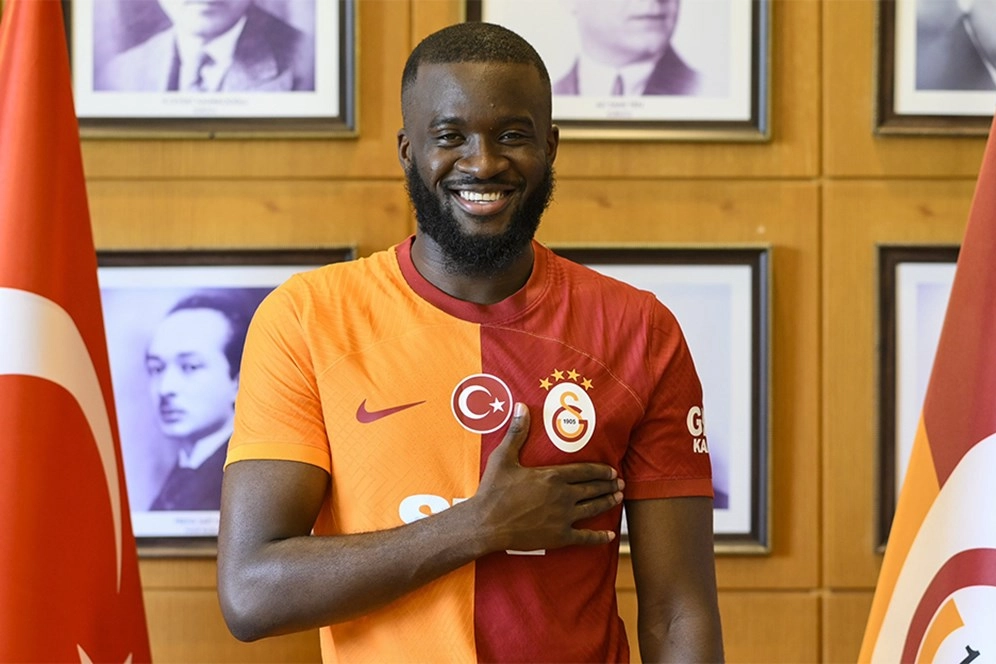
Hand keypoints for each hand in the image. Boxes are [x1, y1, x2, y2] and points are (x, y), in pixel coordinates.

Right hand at [472, 402, 623, 552]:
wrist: (485, 524)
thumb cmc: (493, 490)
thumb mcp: (504, 457)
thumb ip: (517, 432)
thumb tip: (522, 407)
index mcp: (553, 476)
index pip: (586, 471)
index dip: (602, 471)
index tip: (612, 471)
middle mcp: (563, 496)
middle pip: (593, 489)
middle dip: (609, 486)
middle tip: (621, 484)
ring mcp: (563, 517)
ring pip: (593, 509)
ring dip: (608, 503)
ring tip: (618, 498)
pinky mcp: (559, 537)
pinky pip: (585, 538)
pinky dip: (599, 536)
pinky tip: (610, 535)